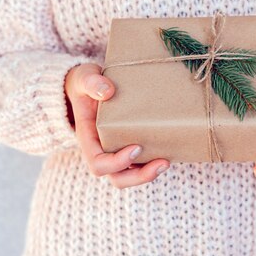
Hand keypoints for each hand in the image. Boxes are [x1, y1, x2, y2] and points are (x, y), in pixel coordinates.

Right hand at [64, 63, 169, 187]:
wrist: (91, 84)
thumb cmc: (86, 82)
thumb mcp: (85, 77)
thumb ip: (91, 82)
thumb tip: (107, 92)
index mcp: (88, 138)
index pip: (98, 163)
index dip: (116, 162)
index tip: (136, 147)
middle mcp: (101, 150)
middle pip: (117, 177)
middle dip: (139, 176)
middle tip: (162, 163)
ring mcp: (116, 151)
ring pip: (130, 175)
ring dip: (148, 174)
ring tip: (168, 162)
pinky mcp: (130, 145)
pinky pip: (140, 163)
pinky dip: (153, 162)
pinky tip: (170, 152)